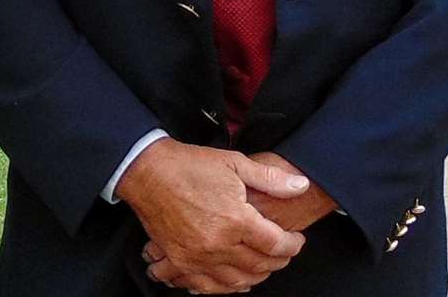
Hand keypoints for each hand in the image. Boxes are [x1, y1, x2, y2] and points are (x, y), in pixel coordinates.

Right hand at [143, 151, 336, 284]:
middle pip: (258, 266)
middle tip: (283, 253)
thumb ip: (270, 178)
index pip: (275, 245)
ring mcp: (197, 256)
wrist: (146, 170)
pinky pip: (205, 286)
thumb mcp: (234, 163)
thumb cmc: (189, 164)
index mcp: (234, 219)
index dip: (292, 245)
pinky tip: (230, 282)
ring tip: (262, 267)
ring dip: (254, 278)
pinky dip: (222, 288)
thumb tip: (300, 185)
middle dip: (277, 262)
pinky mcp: (179, 260)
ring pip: (235, 282)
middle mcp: (217, 244)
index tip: (296, 240)